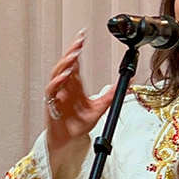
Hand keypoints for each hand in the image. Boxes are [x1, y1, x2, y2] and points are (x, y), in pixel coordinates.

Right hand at [44, 30, 114, 154]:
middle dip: (71, 52)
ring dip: (64, 64)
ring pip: (57, 74)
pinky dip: (57, 83)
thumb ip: (112, 95)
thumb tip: (128, 84)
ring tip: (73, 56)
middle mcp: (65, 88)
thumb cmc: (78, 125)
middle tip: (79, 42)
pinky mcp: (52, 104)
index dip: (77, 49)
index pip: (75, 63)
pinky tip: (64, 76)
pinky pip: (51, 90)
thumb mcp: (100, 108)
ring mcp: (57, 95)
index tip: (82, 38)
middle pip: (65, 64)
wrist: (68, 141)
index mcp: (75, 86)